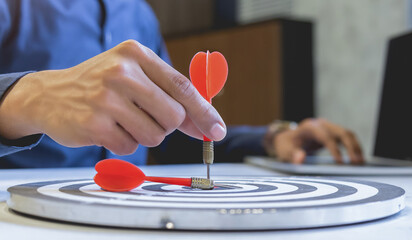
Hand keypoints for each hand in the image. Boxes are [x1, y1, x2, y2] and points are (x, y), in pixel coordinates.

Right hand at [0, 40, 225, 154]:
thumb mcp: (135, 77)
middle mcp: (121, 71)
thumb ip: (171, 96)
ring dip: (145, 135)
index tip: (217, 129)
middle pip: (173, 116)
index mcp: (136, 54)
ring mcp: (105, 98)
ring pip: (155, 135)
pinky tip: (108, 129)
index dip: (204, 111)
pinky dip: (125, 143)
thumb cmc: (102, 86)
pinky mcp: (93, 124)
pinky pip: (130, 147)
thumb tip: (206, 123)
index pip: (182, 86)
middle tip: (147, 116)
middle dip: (167, 125)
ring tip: (124, 120)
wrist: (50, 94)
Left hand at [273, 118, 363, 163]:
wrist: (286, 138)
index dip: (334, 149)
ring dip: (356, 147)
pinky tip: (358, 158)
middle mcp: (321, 124)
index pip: (325, 136)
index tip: (341, 162)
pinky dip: (354, 146)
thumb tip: (301, 158)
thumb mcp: (285, 151)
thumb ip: (292, 155)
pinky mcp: (332, 132)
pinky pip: (347, 137)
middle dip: (351, 147)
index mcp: (310, 127)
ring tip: (361, 162)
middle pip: (341, 132)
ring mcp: (328, 127)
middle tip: (357, 163)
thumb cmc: (286, 145)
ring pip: (347, 133)